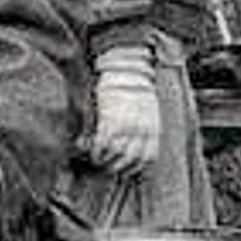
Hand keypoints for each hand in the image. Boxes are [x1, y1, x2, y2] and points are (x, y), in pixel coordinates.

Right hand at [87, 51, 160, 173]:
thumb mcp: (147, 111)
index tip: (125, 170)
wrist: (127, 70)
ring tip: (95, 160)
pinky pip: (101, 144)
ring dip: (103, 162)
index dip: (135, 168)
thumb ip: (142, 129)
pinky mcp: (110, 120)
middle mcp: (141, 130)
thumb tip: (131, 145)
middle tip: (106, 168)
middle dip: (117, 168)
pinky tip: (88, 150)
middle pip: (130, 160)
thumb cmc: (134, 88)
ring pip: (115, 156)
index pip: (147, 158)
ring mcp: (126, 126)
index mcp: (152, 128)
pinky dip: (94, 151)